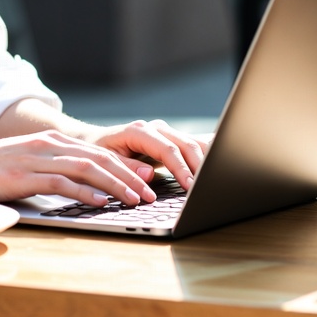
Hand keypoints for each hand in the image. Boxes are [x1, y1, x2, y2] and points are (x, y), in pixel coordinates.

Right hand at [0, 131, 166, 208]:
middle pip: (97, 158)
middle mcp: (47, 145)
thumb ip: (56, 170)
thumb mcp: (30, 165)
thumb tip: (88, 188)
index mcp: (51, 141)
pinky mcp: (24, 175)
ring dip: (115, 184)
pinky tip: (102, 202)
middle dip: (128, 176)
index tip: (147, 181)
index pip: (97, 152)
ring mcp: (36, 158)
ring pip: (85, 167)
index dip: (126, 166)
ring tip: (134, 199)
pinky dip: (85, 191)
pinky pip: (61, 181)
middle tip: (150, 193)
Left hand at [87, 119, 210, 191]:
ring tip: (218, 179)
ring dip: (208, 160)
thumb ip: (127, 167)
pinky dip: (207, 155)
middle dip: (200, 166)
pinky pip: (193, 146)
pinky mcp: (172, 140)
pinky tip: (220, 164)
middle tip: (210, 188)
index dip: (181, 168)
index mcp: (139, 131)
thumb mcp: (107, 160)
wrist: (96, 142)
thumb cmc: (100, 153)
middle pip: (186, 144)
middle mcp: (156, 128)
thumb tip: (149, 175)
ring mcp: (166, 132)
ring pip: (194, 143)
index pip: (168, 149)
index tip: (191, 187)